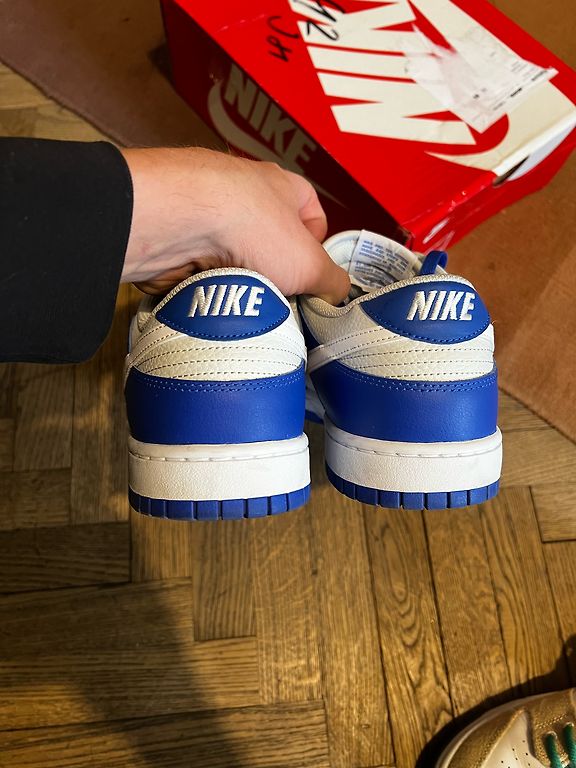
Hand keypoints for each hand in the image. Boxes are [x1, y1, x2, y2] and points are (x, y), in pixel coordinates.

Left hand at [120, 148, 349, 303]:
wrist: (178, 223)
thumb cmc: (249, 226)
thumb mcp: (310, 265)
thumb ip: (332, 282)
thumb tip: (335, 294)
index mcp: (283, 187)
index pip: (313, 218)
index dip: (317, 251)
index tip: (313, 279)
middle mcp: (244, 195)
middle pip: (271, 246)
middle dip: (276, 276)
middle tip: (280, 299)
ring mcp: (208, 215)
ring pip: (236, 262)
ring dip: (242, 284)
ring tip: (245, 302)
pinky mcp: (179, 239)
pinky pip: (204, 273)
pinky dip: (211, 289)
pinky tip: (215, 300)